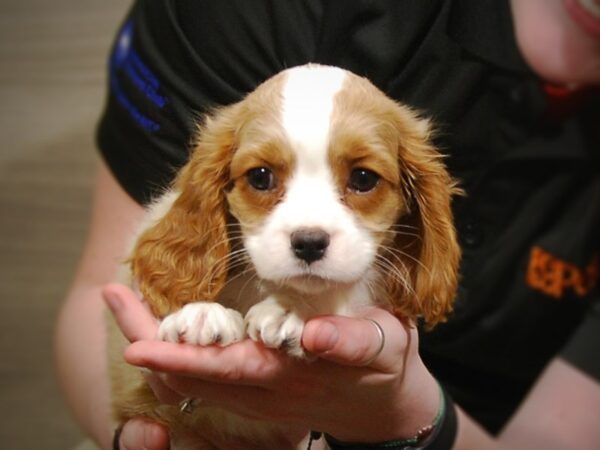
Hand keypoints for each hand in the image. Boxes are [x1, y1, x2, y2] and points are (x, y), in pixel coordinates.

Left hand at [103, 283, 439, 444]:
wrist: (384, 407)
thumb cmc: (386, 366)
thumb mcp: (384, 348)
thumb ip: (352, 343)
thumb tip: (311, 336)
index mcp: (291, 376)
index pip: (224, 369)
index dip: (179, 359)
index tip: (135, 345)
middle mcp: (264, 392)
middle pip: (192, 376)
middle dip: (148, 343)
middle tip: (114, 299)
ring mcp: (257, 397)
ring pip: (192, 381)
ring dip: (156, 348)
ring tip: (126, 305)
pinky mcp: (256, 393)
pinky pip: (205, 381)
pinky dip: (176, 356)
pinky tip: (163, 329)